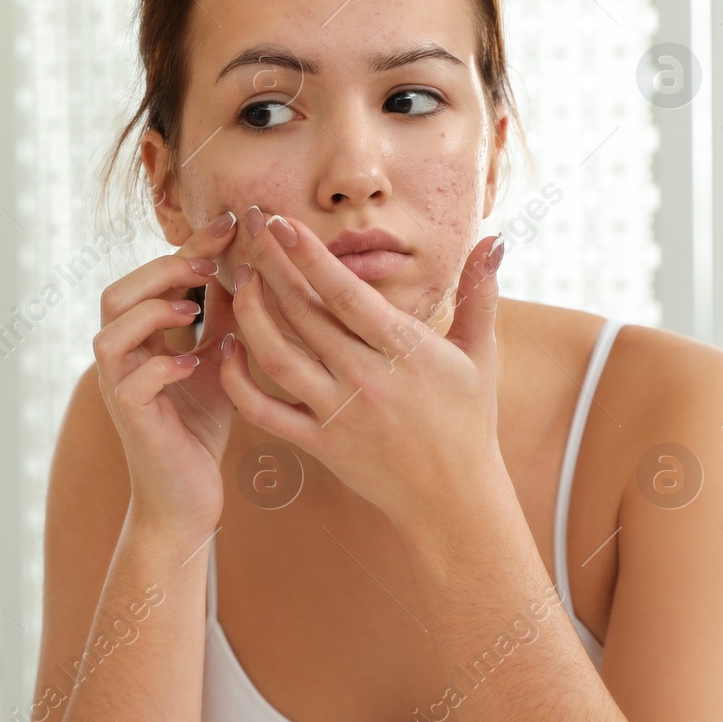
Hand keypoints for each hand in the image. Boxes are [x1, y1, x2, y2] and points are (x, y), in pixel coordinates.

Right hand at [93, 210, 239, 531]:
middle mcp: (121, 359)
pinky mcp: (129, 420)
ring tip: (192, 310)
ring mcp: (118, 389)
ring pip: (109, 333)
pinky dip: (162, 366)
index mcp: (140, 339)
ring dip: (151, 314)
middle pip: (116, 294)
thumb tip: (247, 267)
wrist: (187, 497)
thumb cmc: (200, 429)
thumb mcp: (219, 362)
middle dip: (161, 271)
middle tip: (206, 265)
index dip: (188, 247)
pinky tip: (196, 362)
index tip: (227, 222)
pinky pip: (130, 383)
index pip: (153, 279)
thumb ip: (224, 319)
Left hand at [221, 210, 506, 531]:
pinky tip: (226, 349)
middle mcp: (367, 378)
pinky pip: (264, 410)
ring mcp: (338, 412)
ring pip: (277, 355)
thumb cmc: (469, 420)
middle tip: (249, 226)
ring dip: (250, 313)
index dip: (310, 256)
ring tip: (241, 278)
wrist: (454, 498)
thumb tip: (497, 239)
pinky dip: (237, 381)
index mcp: (405, 350)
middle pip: (304, 313)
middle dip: (271, 264)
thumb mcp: (481, 354)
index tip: (281, 222)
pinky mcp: (318, 443)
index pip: (347, 293)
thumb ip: (481, 293)